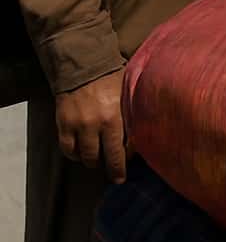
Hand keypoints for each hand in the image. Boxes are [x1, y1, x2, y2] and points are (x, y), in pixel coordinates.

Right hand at [56, 69, 127, 183]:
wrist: (84, 65)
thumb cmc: (112, 78)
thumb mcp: (129, 94)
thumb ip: (133, 113)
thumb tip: (146, 133)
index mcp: (115, 116)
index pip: (120, 150)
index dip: (124, 162)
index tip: (129, 165)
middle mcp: (94, 124)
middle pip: (102, 157)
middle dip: (111, 168)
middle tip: (117, 176)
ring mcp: (77, 125)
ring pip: (84, 156)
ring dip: (93, 161)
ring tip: (100, 161)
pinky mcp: (63, 124)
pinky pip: (67, 149)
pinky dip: (74, 154)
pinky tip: (82, 154)